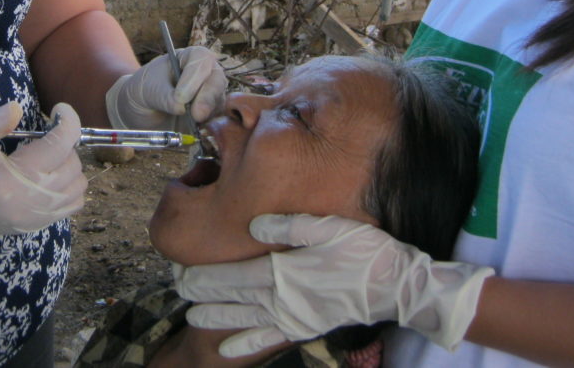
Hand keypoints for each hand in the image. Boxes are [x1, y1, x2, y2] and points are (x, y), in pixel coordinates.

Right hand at [0, 101, 86, 243]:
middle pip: (72, 165)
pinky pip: (69, 207)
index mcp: (11, 181)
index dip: (67, 120)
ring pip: (77, 188)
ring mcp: (32, 220)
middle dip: (64, 143)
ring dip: (68, 164)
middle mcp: (28, 205)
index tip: (58, 108)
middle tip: (42, 132)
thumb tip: (17, 108)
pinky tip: (47, 173)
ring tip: (45, 153)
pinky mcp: (31, 227)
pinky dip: (67, 186)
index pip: (60, 146)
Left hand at [105, 46, 225, 129]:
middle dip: (207, 98)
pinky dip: (209, 126)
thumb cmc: (144, 90)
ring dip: (207, 114)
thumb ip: (164, 96)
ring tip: (192, 123)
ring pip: (219, 101)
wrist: (141, 110)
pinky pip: (217, 120)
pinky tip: (196, 131)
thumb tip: (181, 107)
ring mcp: (210, 94)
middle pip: (217, 80)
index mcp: (189, 58)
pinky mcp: (210, 115)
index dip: (194, 76)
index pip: (201, 59)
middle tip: (195, 115)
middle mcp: (205, 74)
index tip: (181, 96)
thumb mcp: (148, 90)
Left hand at [174, 214, 493, 356]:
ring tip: (192, 317)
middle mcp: (284, 297)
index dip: (205, 276)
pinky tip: (229, 348)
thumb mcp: (326, 226)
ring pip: (246, 318)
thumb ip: (287, 226)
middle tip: (178, 290)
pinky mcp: (306, 327)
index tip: (181, 274)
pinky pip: (270, 338)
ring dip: (218, 317)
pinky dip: (247, 342)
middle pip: (234, 296)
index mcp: (284, 271)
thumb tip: (253, 227)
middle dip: (204, 294)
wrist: (394, 286)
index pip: (233, 276)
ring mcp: (294, 316)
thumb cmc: (363, 250)